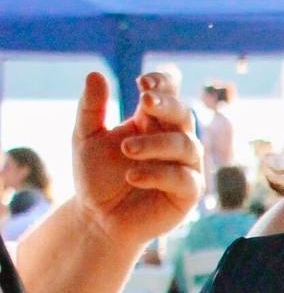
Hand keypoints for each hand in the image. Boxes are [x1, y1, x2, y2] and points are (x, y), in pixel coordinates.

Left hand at [72, 72, 203, 249]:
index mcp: (152, 123)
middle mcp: (173, 140)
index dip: (163, 83)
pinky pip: (184, 178)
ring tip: (126, 149)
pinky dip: (159, 174)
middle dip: (167, 105)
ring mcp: (185, 166)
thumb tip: (96, 74)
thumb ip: (91, 108)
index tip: (142, 81)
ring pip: (187, 145)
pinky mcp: (188, 193)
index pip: (169, 94)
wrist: (98, 218)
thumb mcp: (85, 137)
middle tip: (143, 102)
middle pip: (183, 113)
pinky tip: (132, 177)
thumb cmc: (96, 177)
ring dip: (157, 143)